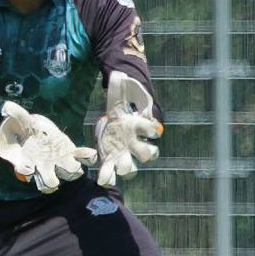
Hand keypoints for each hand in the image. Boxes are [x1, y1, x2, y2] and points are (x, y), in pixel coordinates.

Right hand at [0, 101, 97, 193]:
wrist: (31, 131)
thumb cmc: (22, 129)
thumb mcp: (17, 120)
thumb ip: (14, 113)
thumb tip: (6, 105)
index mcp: (27, 160)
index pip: (23, 170)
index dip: (25, 170)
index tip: (28, 168)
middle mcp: (43, 165)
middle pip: (49, 181)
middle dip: (52, 181)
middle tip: (53, 178)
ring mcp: (58, 161)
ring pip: (67, 174)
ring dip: (72, 170)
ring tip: (75, 165)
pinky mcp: (69, 151)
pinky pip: (80, 157)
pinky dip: (87, 157)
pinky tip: (90, 153)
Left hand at [94, 72, 162, 187]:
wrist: (115, 109)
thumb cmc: (123, 99)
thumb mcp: (122, 90)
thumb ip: (120, 87)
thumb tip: (118, 76)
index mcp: (140, 125)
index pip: (151, 130)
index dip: (151, 131)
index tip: (151, 130)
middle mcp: (135, 141)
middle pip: (147, 154)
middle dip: (143, 155)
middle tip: (135, 152)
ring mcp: (124, 151)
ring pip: (131, 166)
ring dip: (126, 169)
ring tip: (118, 170)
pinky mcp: (110, 157)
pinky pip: (110, 170)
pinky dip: (107, 176)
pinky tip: (102, 179)